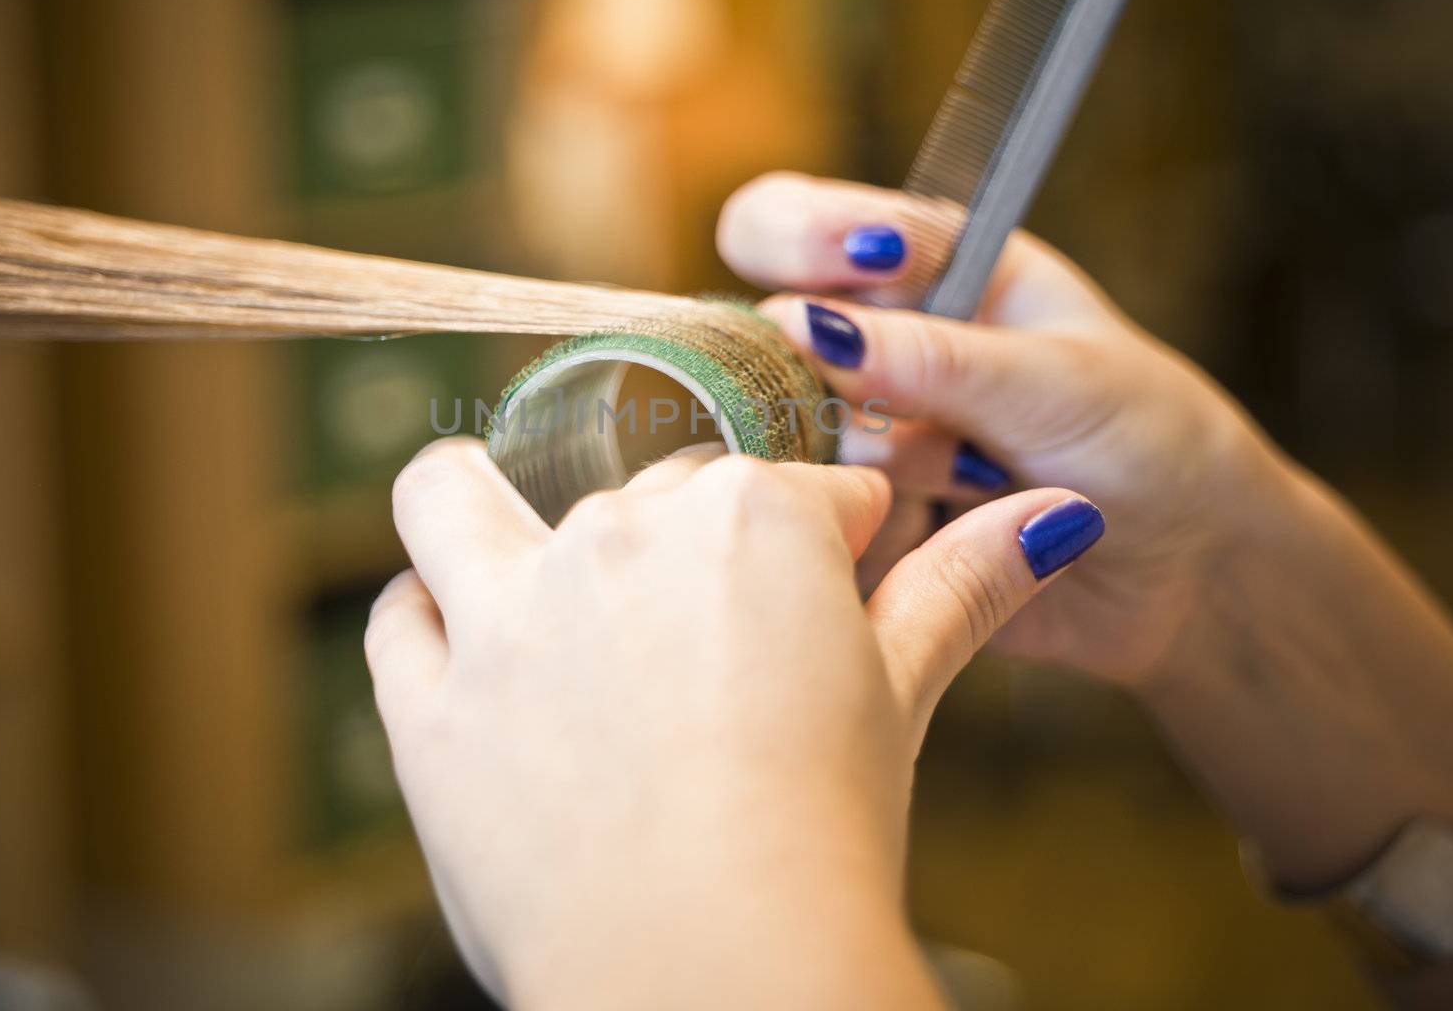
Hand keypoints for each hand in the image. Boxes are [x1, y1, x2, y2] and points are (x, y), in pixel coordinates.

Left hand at [366, 438, 1102, 1007]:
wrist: (718, 973)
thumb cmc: (826, 835)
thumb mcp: (903, 695)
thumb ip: (964, 586)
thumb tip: (1053, 517)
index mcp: (749, 514)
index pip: (799, 490)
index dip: (827, 543)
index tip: (830, 600)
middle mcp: (620, 530)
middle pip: (652, 495)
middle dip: (685, 550)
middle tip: (709, 649)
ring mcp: (510, 609)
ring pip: (455, 498)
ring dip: (477, 502)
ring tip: (510, 546)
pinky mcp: (431, 703)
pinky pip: (399, 618)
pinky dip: (425, 621)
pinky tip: (465, 651)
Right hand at [718, 170, 1284, 686]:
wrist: (1186, 572)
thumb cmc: (1145, 436)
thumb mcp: (1061, 379)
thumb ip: (939, 355)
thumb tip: (810, 326)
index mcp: (911, 269)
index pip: (784, 224)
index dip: (796, 237)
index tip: (867, 264)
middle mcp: (859, 351)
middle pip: (761, 349)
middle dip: (850, 389)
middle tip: (941, 419)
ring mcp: (845, 446)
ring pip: (788, 452)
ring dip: (890, 473)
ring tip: (987, 480)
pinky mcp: (849, 529)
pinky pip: (816, 540)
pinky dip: (888, 539)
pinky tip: (961, 536)